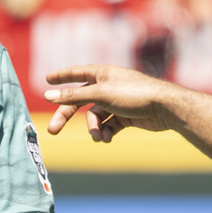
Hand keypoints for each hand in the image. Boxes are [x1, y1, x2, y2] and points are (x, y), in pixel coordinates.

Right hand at [45, 64, 178, 140]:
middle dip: (67, 116)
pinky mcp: (125, 116)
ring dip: (94, 129)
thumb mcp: (100, 94)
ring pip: (95, 117)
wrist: (164, 108)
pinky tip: (107, 139)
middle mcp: (107, 86)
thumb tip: (48, 96)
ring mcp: (116, 102)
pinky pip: (107, 125)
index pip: (75, 73)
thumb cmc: (133, 94)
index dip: (61, 76)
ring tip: (99, 137)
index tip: (47, 79)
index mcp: (101, 74)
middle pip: (80, 101)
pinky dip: (105, 132)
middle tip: (52, 131)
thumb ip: (73, 96)